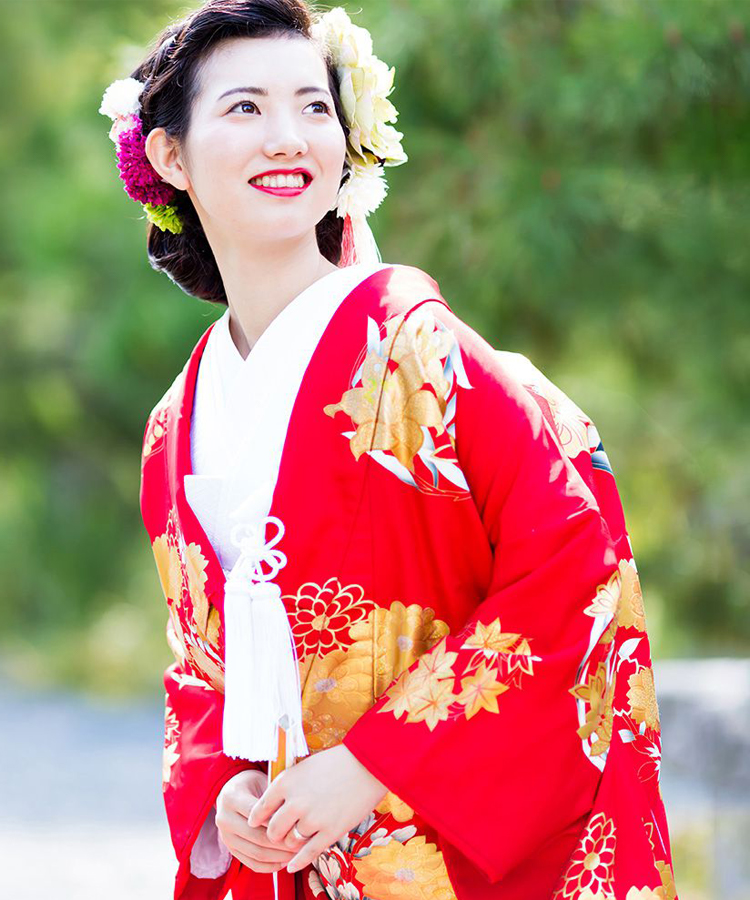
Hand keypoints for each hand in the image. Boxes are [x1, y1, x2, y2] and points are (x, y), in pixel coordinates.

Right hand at [215, 769, 307, 873]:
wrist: (234, 791)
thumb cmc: (254, 784)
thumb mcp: (263, 781)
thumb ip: (274, 798)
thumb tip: (294, 818)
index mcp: (231, 797)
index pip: (257, 814)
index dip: (278, 821)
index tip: (299, 825)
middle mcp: (224, 818)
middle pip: (257, 837)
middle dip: (282, 843)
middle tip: (302, 844)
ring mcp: (226, 837)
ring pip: (255, 853)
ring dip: (278, 857)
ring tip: (297, 854)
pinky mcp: (231, 849)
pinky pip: (252, 863)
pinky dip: (270, 865)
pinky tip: (285, 861)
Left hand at [247, 743, 388, 873]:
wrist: (367, 764)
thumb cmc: (336, 763)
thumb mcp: (304, 768)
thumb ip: (287, 787)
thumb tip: (272, 809)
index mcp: (286, 782)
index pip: (260, 809)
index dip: (259, 819)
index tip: (258, 824)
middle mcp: (296, 802)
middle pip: (273, 831)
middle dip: (275, 835)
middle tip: (280, 834)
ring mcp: (313, 819)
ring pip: (290, 843)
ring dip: (291, 843)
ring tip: (297, 839)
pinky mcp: (330, 832)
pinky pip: (307, 854)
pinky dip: (297, 862)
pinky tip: (291, 866)